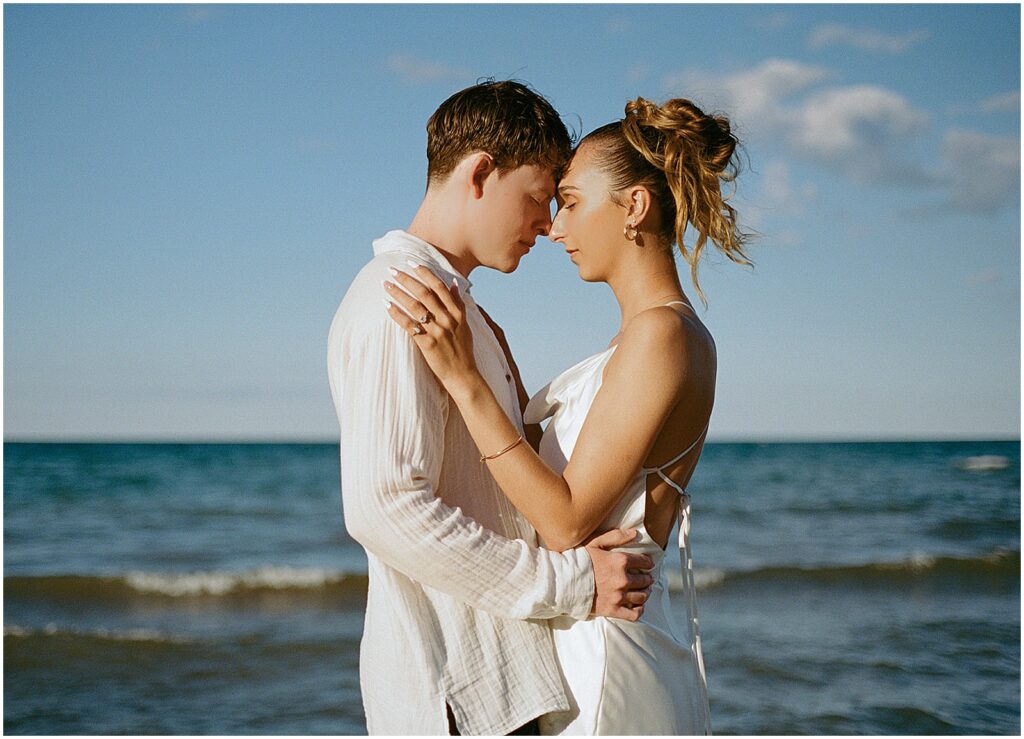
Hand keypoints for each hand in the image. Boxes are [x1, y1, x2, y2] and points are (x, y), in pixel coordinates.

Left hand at [384, 263, 477, 392]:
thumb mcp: (465, 324)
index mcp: (457, 313)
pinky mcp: (427, 343)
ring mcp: (437, 331)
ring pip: (414, 306)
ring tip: (385, 285)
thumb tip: (454, 284)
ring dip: (398, 293)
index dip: (425, 273)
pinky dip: (397, 314)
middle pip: (424, 293)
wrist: (463, 374)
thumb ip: (459, 303)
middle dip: (406, 279)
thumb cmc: (463, 350)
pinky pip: (409, 325)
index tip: (412, 263)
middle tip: (392, 270)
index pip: (439, 287)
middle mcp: (447, 319)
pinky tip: (387, 305)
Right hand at [585, 528, 654, 621]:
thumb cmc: (578, 560)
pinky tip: (638, 606)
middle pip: (644, 580)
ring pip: (642, 596)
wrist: (563, 582)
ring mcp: (618, 596)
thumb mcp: (595, 542)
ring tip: (643, 591)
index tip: (647, 563)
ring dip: (645, 593)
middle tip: (645, 578)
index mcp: (619, 561)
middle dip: (646, 578)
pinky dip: (639, 610)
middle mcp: (622, 579)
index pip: (644, 562)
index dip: (647, 562)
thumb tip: (635, 533)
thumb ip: (616, 536)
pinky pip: (634, 614)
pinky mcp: (613, 610)